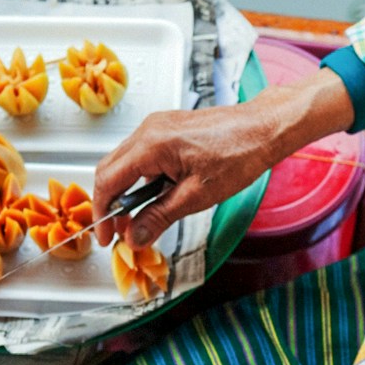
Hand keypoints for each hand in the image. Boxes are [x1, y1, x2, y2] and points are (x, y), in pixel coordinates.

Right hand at [93, 68, 355, 247]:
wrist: (262, 129)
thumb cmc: (237, 156)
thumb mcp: (196, 196)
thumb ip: (159, 217)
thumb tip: (134, 237)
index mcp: (151, 145)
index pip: (108, 182)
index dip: (103, 213)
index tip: (106, 237)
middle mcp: (147, 130)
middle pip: (109, 170)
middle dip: (111, 204)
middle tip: (122, 232)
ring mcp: (156, 126)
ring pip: (124, 163)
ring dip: (126, 192)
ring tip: (141, 219)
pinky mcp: (166, 129)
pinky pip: (140, 155)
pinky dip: (140, 178)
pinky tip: (155, 197)